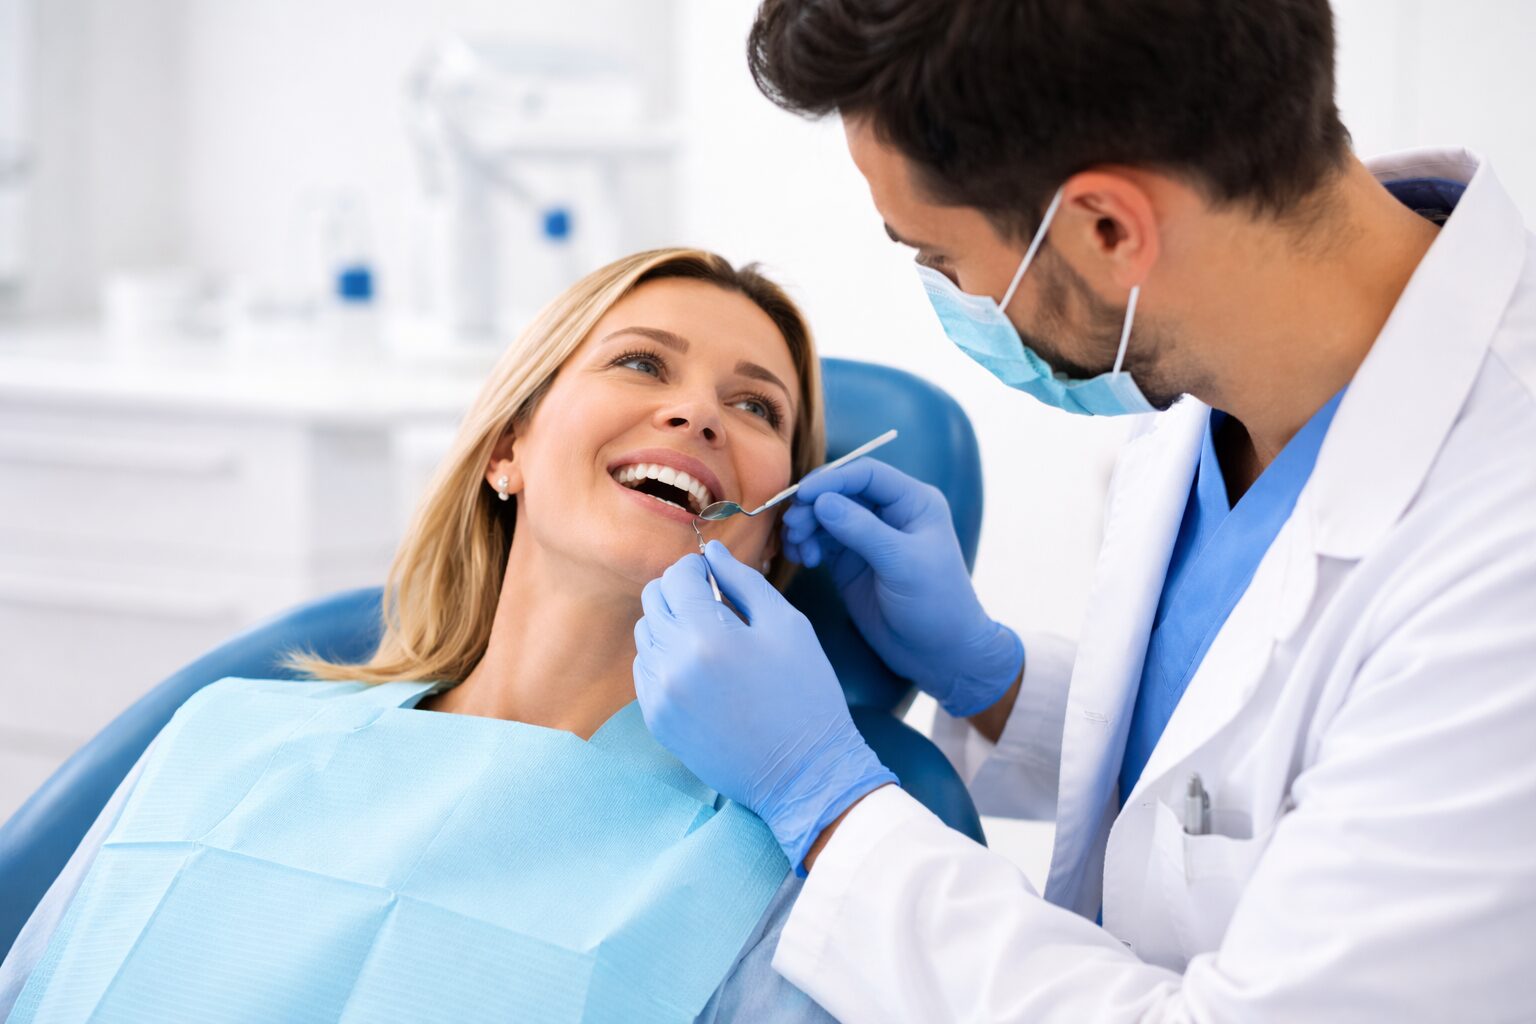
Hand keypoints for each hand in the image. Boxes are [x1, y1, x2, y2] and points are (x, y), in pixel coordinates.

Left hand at [633, 541, 897, 872]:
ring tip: (708, 639)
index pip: (676, 576)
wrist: (804, 773)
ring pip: (645, 634)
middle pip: (653, 601)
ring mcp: (660, 696)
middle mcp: (673, 663)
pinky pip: (645, 671)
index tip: (713, 573)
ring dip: (670, 624)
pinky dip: (665, 659)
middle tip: (712, 602)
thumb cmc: (805, 695)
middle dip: (680, 591)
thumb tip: (713, 552)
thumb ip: (744, 582)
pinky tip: (699, 669)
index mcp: (707, 635)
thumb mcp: (787, 625)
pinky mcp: (656, 721)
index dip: (696, 566)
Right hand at [781, 458, 1023, 717]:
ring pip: (826, 516)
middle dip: (813, 505)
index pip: (867, 475)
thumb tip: (821, 501)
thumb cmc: (935, 603)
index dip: (832, 479)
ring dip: (806, 526)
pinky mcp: (851, 561)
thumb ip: (862, 530)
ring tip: (796, 547)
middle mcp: (890, 513)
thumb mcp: (902, 563)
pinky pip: (821, 541)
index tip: (803, 495)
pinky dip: (807, 544)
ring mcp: (868, 537)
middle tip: (793, 526)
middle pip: (841, 492)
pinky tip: (804, 558)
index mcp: (913, 502)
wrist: (939, 653)